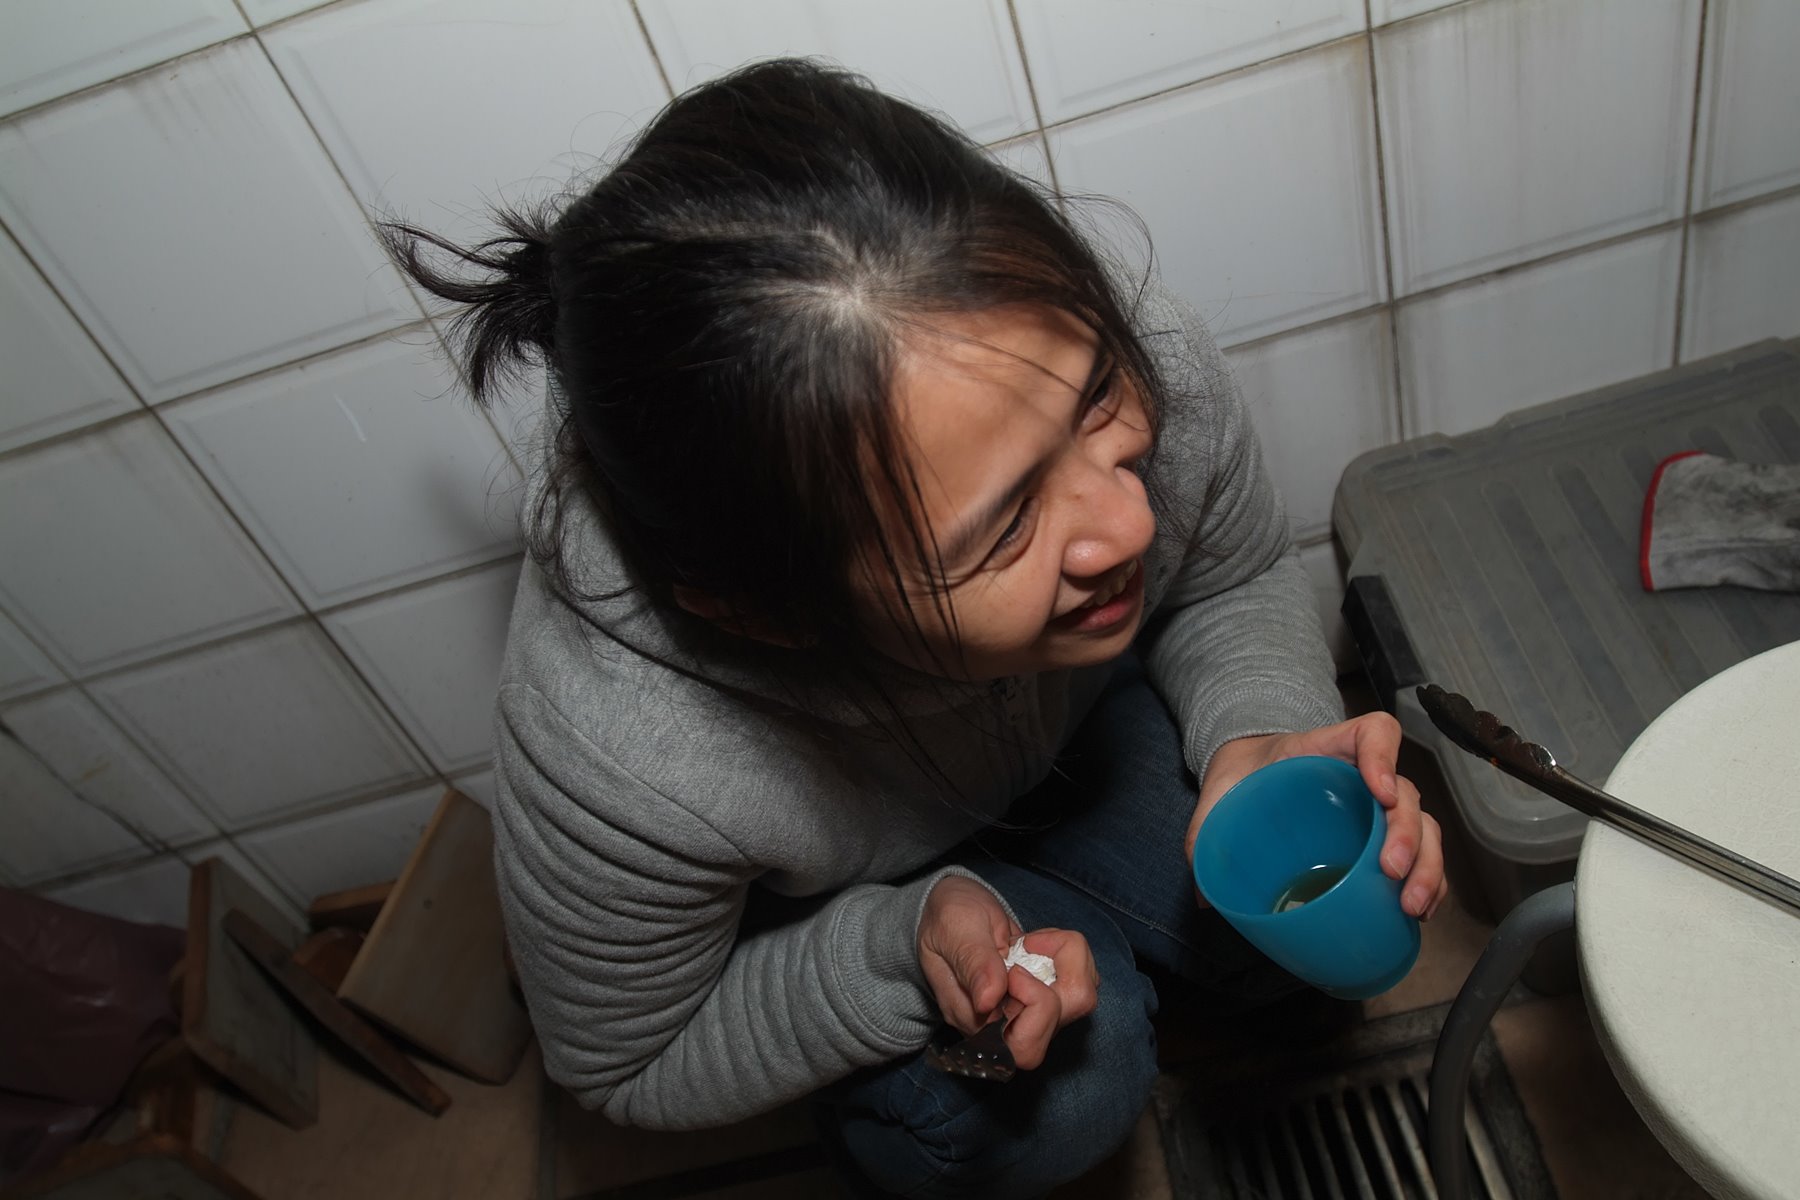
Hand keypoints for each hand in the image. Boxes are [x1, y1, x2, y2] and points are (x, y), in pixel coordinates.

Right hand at [917, 877, 1099, 1069]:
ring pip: (1081, 1002)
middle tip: (1030, 946)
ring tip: (1035, 942)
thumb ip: (973, 964)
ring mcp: (1030, 1011)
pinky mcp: (1049, 995)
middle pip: (1059, 1024)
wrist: (953, 909)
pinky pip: (1083, 982)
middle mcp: (1006, 1026)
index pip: (1024, 1046)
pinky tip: (1041, 944)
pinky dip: (1072, 954)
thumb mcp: (953, 932)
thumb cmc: (947, 921)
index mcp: (976, 1022)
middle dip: (1062, 975)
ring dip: (1070, 960)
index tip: (1014, 966)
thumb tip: (988, 1002)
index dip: (1034, 1004)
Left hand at [1186, 713, 1449, 919]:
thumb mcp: (1222, 794)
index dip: (1385, 757)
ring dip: (1426, 867)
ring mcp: (1376, 810)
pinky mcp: (1381, 841)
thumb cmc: (1244, 780)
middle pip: (1407, 794)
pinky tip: (1418, 913)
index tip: (1380, 791)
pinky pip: (1419, 858)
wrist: (1248, 778)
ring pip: (1424, 828)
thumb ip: (1207, 830)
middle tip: (1392, 870)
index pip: (1374, 733)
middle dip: (1408, 834)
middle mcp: (1364, 776)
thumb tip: (1204, 895)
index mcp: (1327, 750)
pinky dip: (1427, 883)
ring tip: (1410, 905)